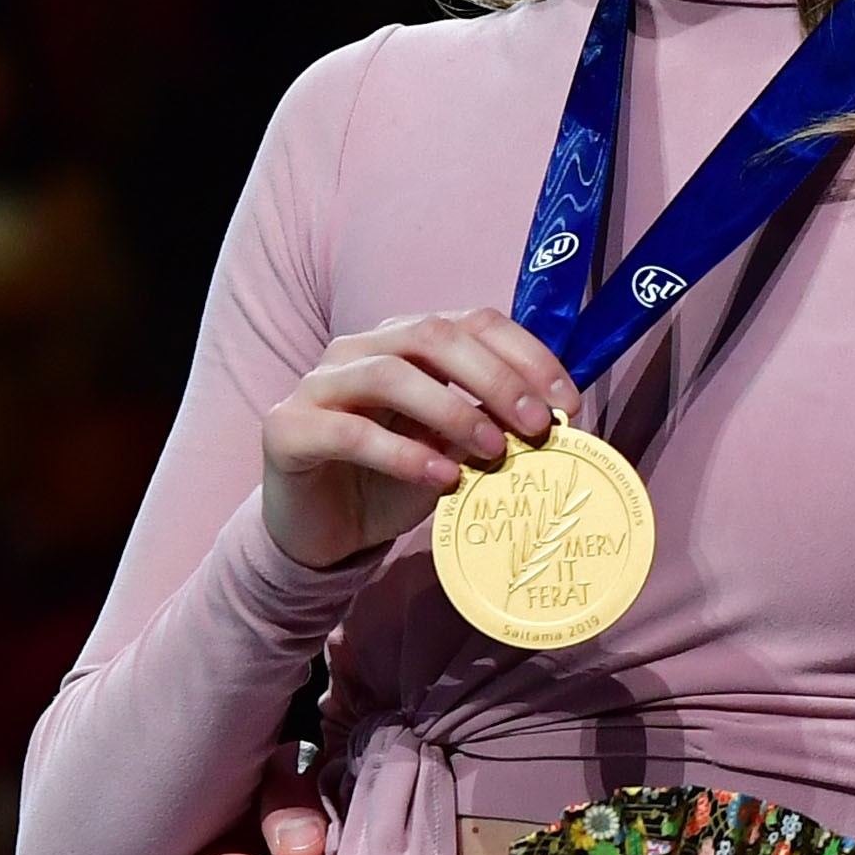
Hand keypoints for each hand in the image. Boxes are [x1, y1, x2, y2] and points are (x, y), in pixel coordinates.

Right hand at [258, 311, 585, 572]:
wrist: (320, 533)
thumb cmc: (390, 482)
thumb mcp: (453, 452)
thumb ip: (490, 426)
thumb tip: (553, 420)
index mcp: (405, 340)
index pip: (472, 321)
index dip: (526, 355)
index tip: (567, 402)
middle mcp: (360, 349)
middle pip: (433, 335)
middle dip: (494, 377)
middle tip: (536, 424)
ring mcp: (319, 384)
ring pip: (390, 374)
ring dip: (452, 411)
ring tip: (494, 451)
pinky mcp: (288, 428)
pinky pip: (350, 432)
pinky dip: (403, 455)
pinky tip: (441, 480)